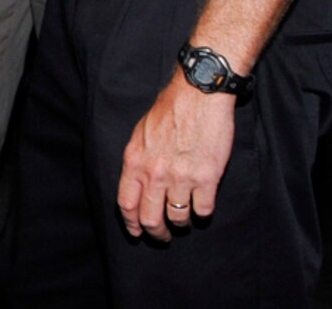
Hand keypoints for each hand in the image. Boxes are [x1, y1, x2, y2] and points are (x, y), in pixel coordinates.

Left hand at [116, 73, 236, 239]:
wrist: (198, 95)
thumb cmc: (170, 110)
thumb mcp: (141, 133)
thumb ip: (138, 161)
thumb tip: (137, 184)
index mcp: (135, 161)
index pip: (126, 204)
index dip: (131, 224)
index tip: (137, 232)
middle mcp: (154, 173)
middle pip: (150, 218)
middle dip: (157, 233)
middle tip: (163, 236)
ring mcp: (180, 177)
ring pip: (178, 218)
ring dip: (182, 223)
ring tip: (185, 219)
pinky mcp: (206, 178)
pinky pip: (203, 210)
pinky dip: (203, 212)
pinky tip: (203, 205)